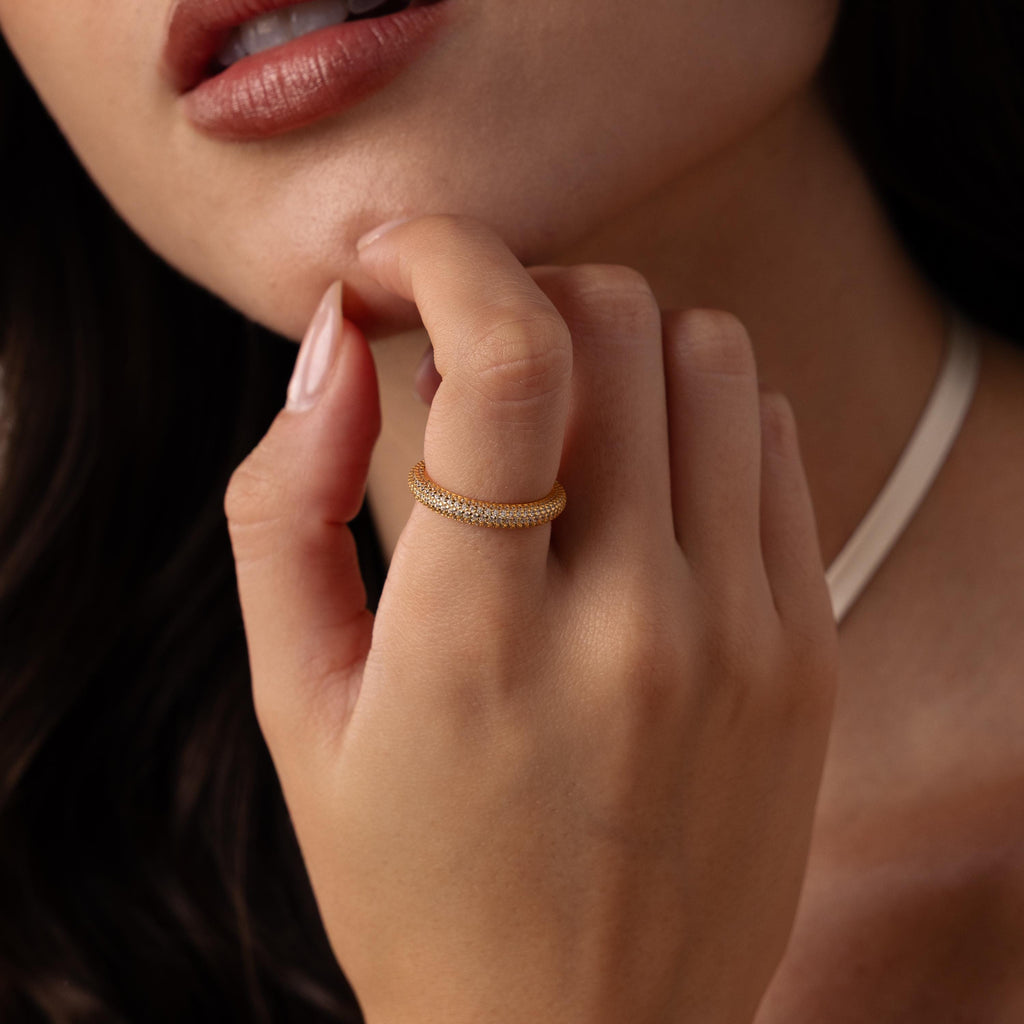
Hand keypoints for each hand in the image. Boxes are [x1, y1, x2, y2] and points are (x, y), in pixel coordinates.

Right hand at [224, 215, 837, 1023]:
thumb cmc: (414, 882)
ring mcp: (744, 635)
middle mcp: (637, 624)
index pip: (506, 357)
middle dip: (525, 292)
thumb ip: (285, 506)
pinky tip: (642, 485)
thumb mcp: (299, 707)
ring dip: (616, 348)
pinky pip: (772, 444)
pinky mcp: (805, 652)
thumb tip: (335, 346)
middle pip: (618, 321)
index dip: (449, 255)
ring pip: (710, 358)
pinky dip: (698, 418)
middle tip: (470, 352)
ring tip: (559, 423)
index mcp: (482, 642)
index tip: (399, 260)